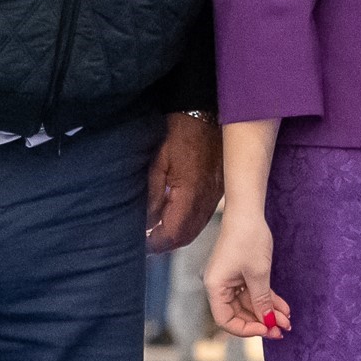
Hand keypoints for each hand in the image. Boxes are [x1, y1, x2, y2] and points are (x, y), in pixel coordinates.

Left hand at [146, 112, 222, 253]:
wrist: (206, 115)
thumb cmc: (180, 134)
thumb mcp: (158, 163)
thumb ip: (152, 196)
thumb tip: (146, 221)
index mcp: (190, 195)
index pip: (173, 232)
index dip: (156, 243)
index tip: (143, 244)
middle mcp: (206, 200)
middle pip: (186, 236)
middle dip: (166, 243)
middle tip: (149, 243)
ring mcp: (215, 196)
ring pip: (196, 229)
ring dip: (178, 235)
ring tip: (159, 232)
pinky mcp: (218, 191)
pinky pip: (203, 217)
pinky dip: (189, 224)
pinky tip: (176, 218)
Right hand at [203, 209, 290, 339]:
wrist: (248, 212)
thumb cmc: (249, 239)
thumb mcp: (258, 274)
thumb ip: (262, 300)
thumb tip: (268, 322)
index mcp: (215, 287)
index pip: (225, 320)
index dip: (245, 329)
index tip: (266, 329)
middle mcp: (218, 286)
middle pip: (238, 313)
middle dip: (262, 321)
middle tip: (283, 330)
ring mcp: (229, 280)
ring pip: (249, 303)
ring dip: (268, 312)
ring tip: (287, 321)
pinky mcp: (240, 273)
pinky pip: (253, 292)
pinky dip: (267, 299)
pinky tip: (284, 309)